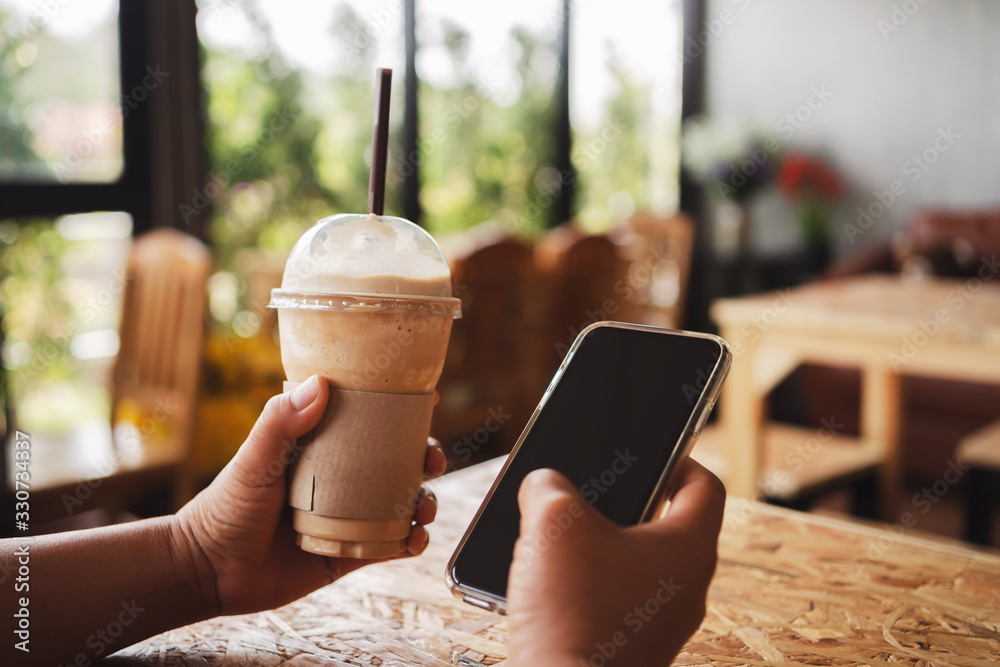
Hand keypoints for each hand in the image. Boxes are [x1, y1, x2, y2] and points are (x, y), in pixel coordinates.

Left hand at [172, 375, 445, 615]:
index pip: (368, 421)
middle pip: (397, 461)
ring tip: (425, 508)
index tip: (428, 400)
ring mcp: (348, 517)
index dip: (402, 411)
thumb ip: (281, 423)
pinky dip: (410, 542)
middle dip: (425, 458)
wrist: (208, 572)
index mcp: (321, 448)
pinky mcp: (349, 553)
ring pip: (402, 502)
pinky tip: (414, 540)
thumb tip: (321, 385)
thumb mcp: (253, 461)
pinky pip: (390, 545)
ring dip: (425, 502)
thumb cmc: (223, 509)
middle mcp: (341, 479)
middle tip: (433, 461)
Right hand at [506, 460, 725, 666]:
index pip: (706, 486)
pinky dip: (589, 587)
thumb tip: (545, 485)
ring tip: (558, 537)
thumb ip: (549, 486)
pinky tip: (549, 582)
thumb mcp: (552, 521)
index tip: (650, 454)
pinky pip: (617, 603)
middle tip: (588, 494)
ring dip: (600, 548)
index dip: (679, 459)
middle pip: (666, 526)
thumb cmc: (572, 609)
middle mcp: (686, 590)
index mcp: (688, 549)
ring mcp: (661, 626)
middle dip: (623, 505)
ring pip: (637, 567)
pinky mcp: (632, 650)